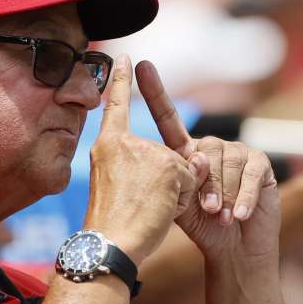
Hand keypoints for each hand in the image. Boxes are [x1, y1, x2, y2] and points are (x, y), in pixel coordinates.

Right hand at [84, 55, 205, 264]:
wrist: (110, 245)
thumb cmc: (111, 227)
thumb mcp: (119, 187)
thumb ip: (151, 167)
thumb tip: (196, 158)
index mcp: (105, 146)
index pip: (116, 107)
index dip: (122, 82)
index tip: (126, 57)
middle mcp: (123, 143)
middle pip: (164, 153)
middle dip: (167, 182)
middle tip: (139, 206)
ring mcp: (147, 153)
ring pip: (181, 167)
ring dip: (176, 193)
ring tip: (148, 211)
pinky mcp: (168, 166)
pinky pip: (192, 180)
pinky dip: (185, 200)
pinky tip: (161, 211)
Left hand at [136, 60, 279, 260]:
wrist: (233, 249)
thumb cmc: (203, 225)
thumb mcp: (181, 202)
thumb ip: (178, 177)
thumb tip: (197, 156)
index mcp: (186, 152)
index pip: (168, 117)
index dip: (155, 91)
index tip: (140, 64)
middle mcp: (211, 146)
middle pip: (206, 152)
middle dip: (207, 185)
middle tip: (209, 211)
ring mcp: (238, 152)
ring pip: (228, 163)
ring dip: (224, 193)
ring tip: (222, 216)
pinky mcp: (260, 164)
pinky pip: (250, 173)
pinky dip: (243, 196)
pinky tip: (240, 214)